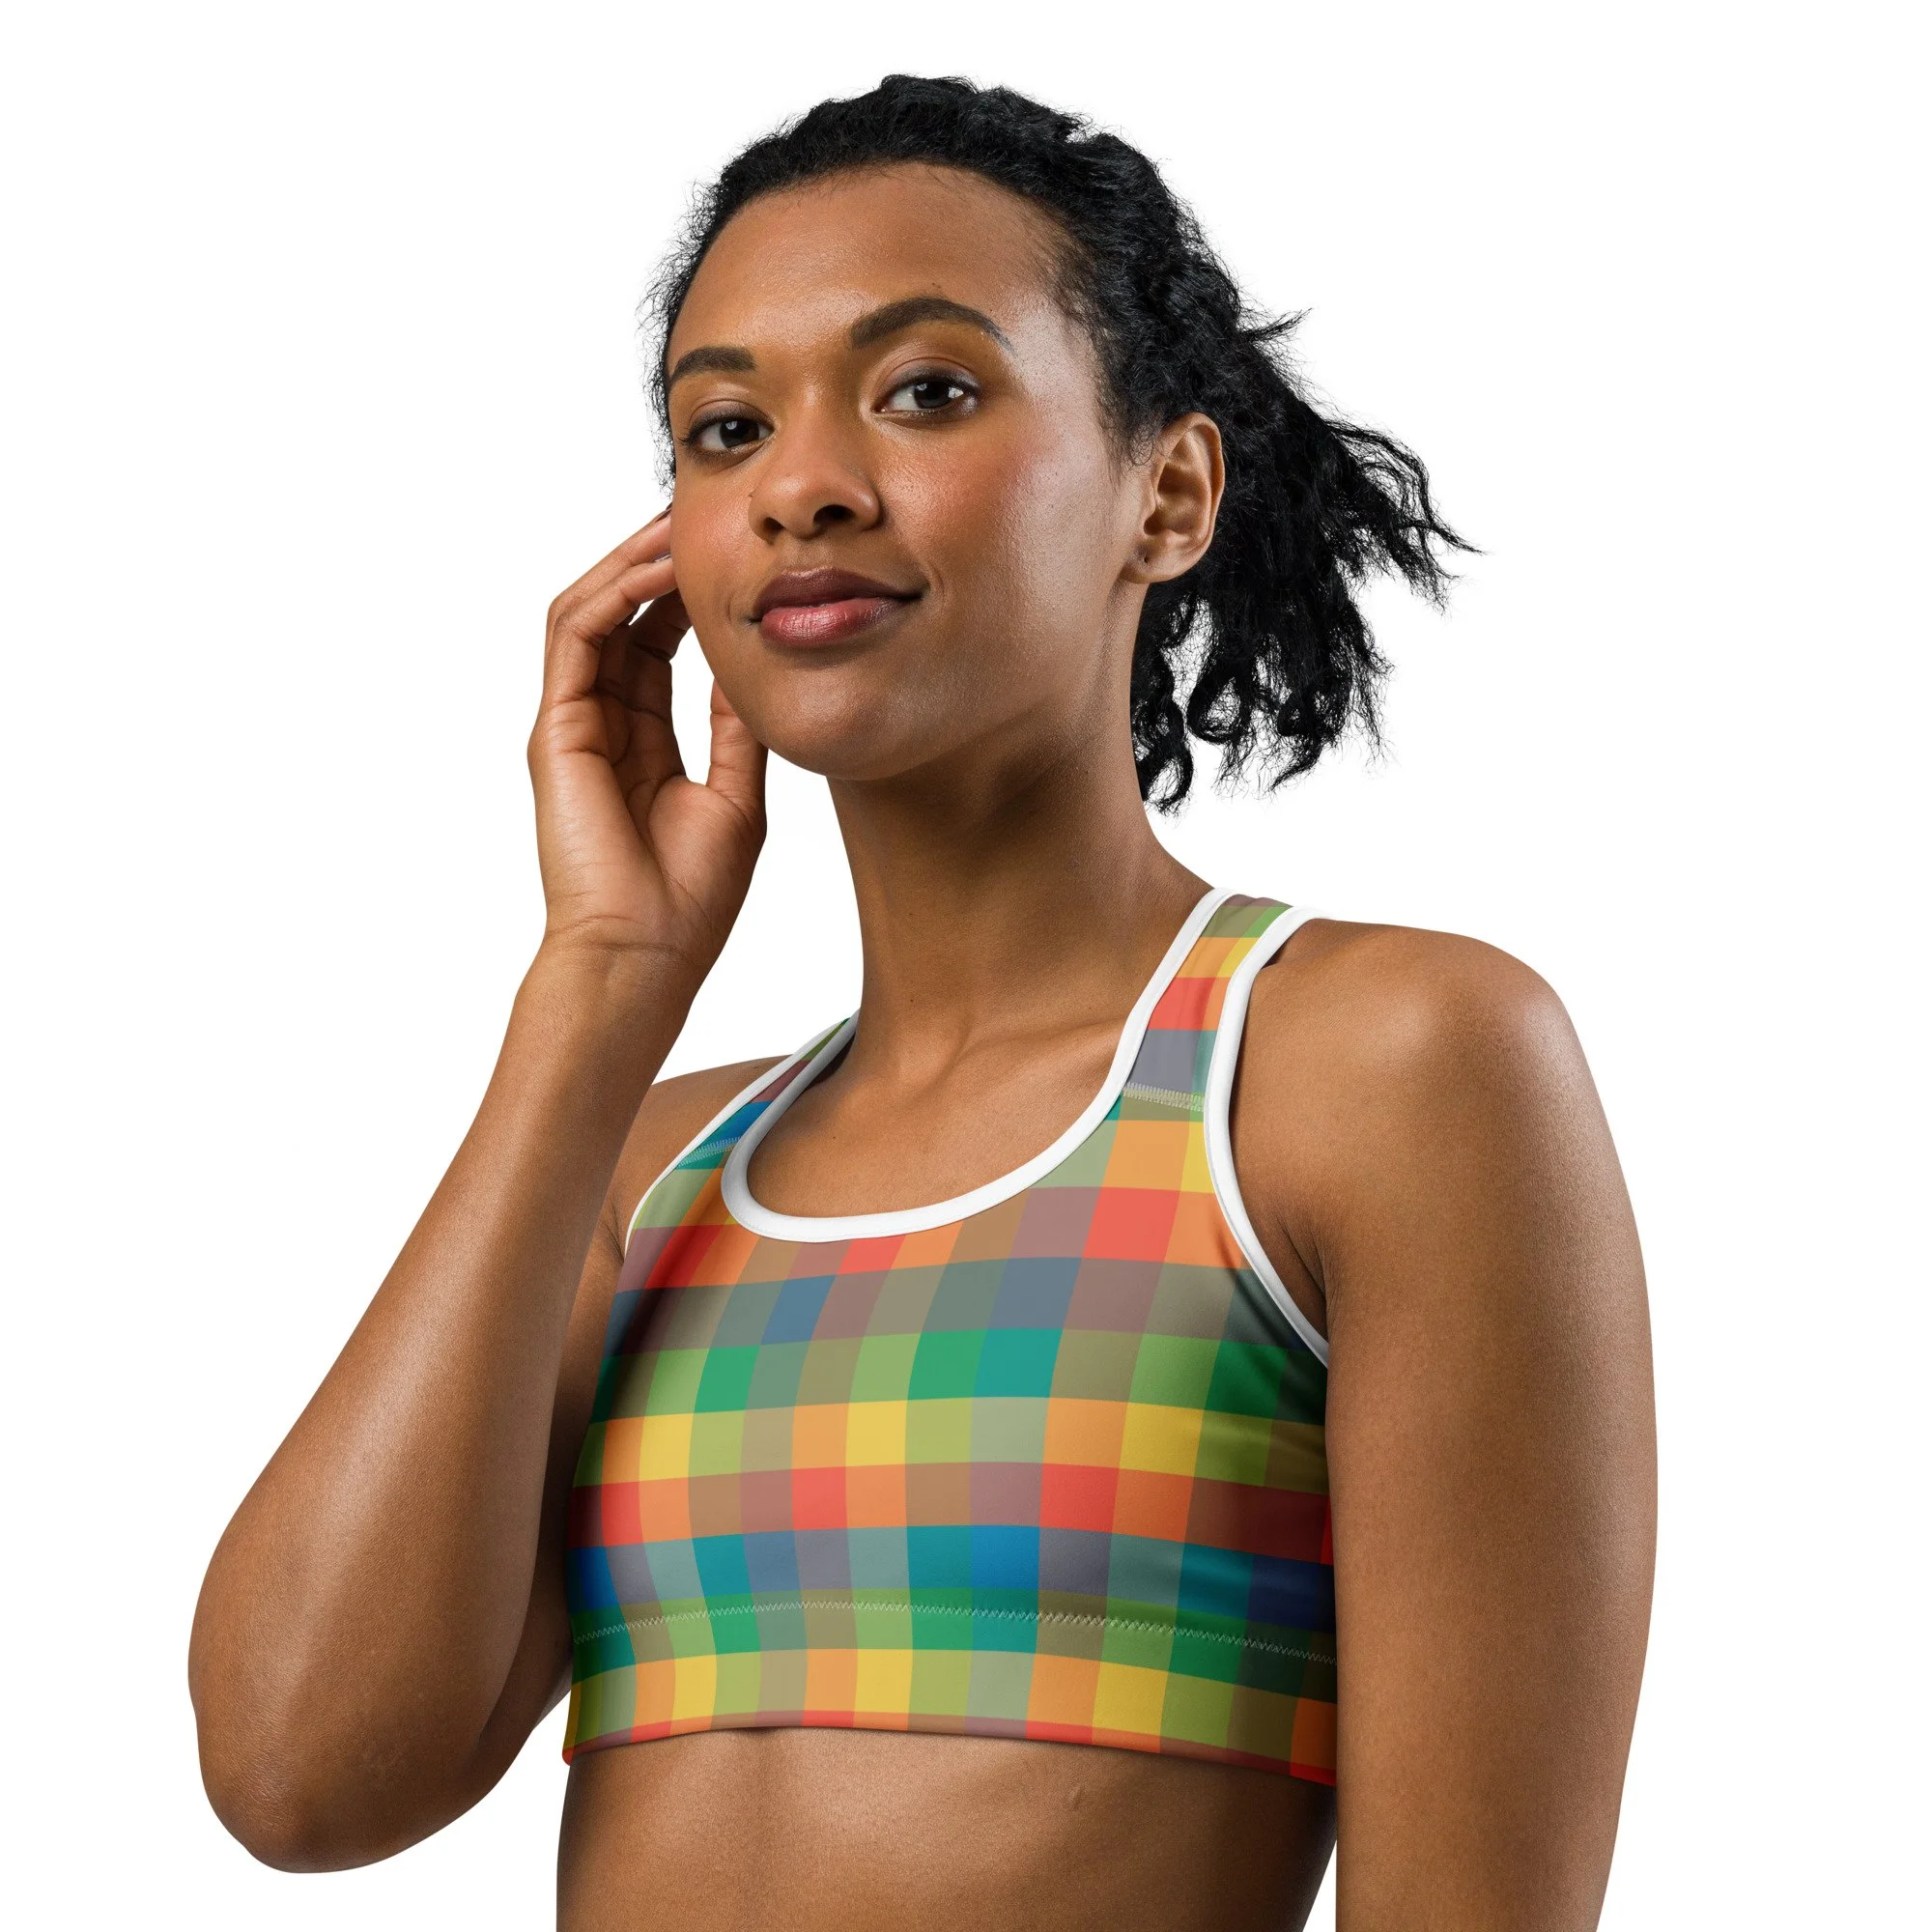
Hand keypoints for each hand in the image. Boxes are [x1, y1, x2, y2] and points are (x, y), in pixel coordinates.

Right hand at [528, 510, 765, 979]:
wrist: (644, 954)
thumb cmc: (689, 897)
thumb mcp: (737, 796)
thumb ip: (735, 728)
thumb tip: (752, 667)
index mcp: (640, 741)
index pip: (656, 643)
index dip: (688, 596)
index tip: (735, 559)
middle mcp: (599, 725)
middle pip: (620, 617)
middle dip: (658, 562)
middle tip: (704, 517)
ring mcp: (571, 724)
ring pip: (590, 612)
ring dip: (632, 564)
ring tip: (679, 527)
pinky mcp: (555, 729)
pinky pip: (575, 636)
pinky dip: (613, 593)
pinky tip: (659, 571)